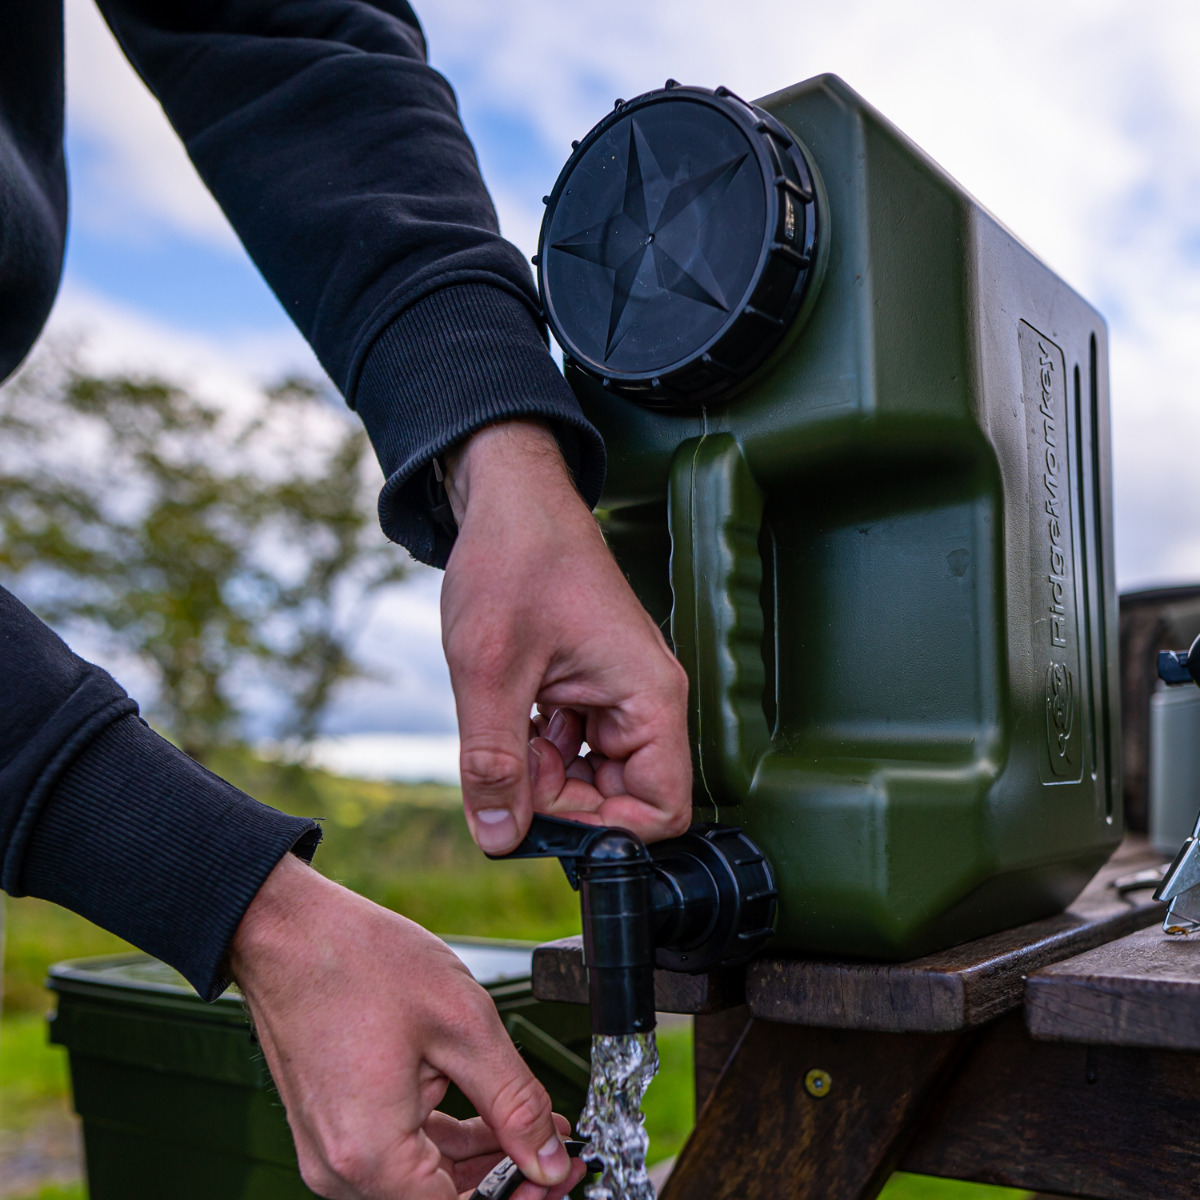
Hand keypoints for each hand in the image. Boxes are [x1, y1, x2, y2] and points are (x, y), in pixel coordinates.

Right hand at [229, 854, 584, 1199]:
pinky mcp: (332, 1126)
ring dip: (482, 1154)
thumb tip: (551, 1160)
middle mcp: (342, 1169)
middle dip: (507, 1173)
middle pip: (442, 1198)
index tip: (562, 1174)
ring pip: (424, 1176)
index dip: (520, 1194)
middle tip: (558, 1147)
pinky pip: (399, 1149)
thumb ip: (515, 1101)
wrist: (287, 929)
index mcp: (371, 1156)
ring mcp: (332, 1149)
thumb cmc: (358, 961)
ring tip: (536, 1122)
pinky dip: (446, 1135)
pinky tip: (489, 1111)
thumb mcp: (463, 1025)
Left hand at [440, 420, 691, 852]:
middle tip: (507, 770)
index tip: (540, 817)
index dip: (600, 830)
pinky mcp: (589, 686)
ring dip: (542, 773)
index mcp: (647, 696)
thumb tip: (499, 838)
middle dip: (560, 800)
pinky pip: (573, 745)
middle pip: (622, 798)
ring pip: (591, 775)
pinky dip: (536, 746)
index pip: (661, 810)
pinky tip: (506, 715)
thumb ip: (494, 762)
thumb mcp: (490, 670)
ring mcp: (617, 693)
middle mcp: (645, 699)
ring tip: (502, 732)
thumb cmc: (514, 561)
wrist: (509, 500)